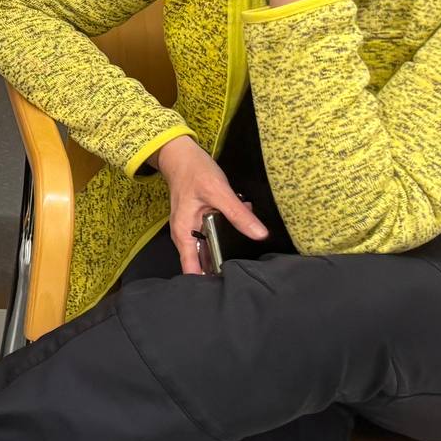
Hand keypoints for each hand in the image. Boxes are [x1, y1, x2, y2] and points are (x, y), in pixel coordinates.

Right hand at [153, 135, 265, 274]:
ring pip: (212, 248)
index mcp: (184, 233)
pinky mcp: (201, 222)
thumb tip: (259, 235)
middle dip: (224, 266)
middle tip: (247, 269)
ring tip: (249, 248)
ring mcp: (193, 229)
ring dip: (229, 247)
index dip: (208, 281)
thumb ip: (238, 214)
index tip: (229, 286)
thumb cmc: (193, 172)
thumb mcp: (218, 192)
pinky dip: (229, 232)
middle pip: (203, 263)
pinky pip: (215, 234)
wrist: (181, 155)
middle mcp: (186, 235)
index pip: (192, 269)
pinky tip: (244, 224)